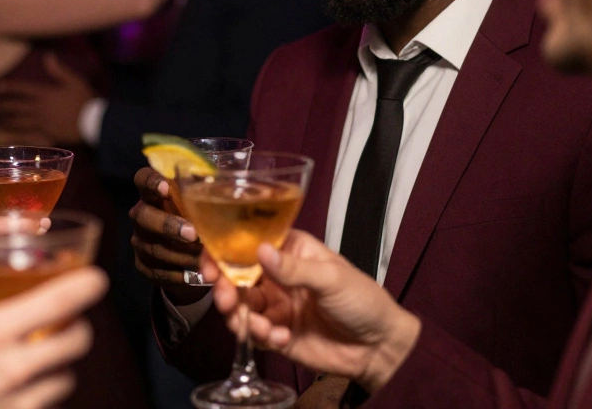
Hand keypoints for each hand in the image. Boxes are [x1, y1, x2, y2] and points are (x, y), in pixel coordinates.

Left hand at [0, 54, 93, 145]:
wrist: (94, 122)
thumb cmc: (85, 100)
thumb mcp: (74, 80)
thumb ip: (58, 70)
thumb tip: (47, 56)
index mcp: (45, 94)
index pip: (23, 89)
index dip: (9, 87)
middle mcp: (40, 108)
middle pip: (17, 107)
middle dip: (2, 106)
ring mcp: (42, 123)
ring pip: (19, 121)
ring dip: (6, 121)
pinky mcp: (47, 135)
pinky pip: (28, 135)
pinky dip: (17, 136)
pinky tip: (9, 137)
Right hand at [0, 267, 106, 408]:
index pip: (56, 302)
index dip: (85, 285)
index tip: (96, 278)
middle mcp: (12, 367)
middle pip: (77, 340)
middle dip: (78, 327)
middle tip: (65, 321)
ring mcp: (19, 401)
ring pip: (67, 376)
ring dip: (59, 364)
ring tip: (38, 360)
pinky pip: (47, 405)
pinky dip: (42, 394)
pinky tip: (20, 390)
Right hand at [129, 166, 211, 303]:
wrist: (188, 251)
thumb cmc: (197, 217)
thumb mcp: (200, 201)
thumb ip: (206, 191)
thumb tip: (229, 184)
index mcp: (153, 193)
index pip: (143, 180)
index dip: (151, 182)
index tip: (166, 187)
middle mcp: (141, 215)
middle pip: (143, 216)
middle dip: (168, 225)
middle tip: (192, 234)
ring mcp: (140, 241)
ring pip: (153, 247)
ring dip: (179, 254)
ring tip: (202, 257)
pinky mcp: (143, 265)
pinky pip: (158, 271)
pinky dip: (178, 274)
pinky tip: (196, 273)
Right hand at [206, 231, 420, 394]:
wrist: (379, 348)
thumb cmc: (364, 300)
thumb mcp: (331, 278)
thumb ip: (293, 268)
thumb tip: (260, 251)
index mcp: (290, 251)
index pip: (248, 243)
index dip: (223, 251)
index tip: (211, 265)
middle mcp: (277, 276)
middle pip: (235, 275)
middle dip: (225, 288)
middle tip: (227, 300)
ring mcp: (275, 305)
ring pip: (239, 305)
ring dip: (239, 315)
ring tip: (255, 326)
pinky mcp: (276, 333)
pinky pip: (253, 332)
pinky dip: (258, 335)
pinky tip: (278, 337)